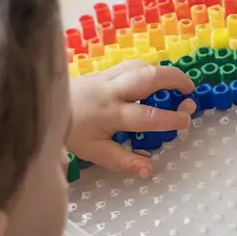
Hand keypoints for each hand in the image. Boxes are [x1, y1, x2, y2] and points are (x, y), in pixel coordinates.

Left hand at [68, 61, 194, 178]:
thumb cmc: (72, 132)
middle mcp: (112, 91)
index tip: (186, 121)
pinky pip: (132, 65)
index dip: (170, 118)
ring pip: (140, 66)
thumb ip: (124, 161)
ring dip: (163, 73)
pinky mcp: (105, 70)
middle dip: (174, 81)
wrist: (45, 107)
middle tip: (190, 91)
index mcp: (110, 114)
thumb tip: (150, 170)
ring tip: (178, 84)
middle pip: (147, 78)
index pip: (146, 115)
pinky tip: (156, 79)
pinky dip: (149, 69)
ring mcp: (108, 77)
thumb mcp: (96, 153)